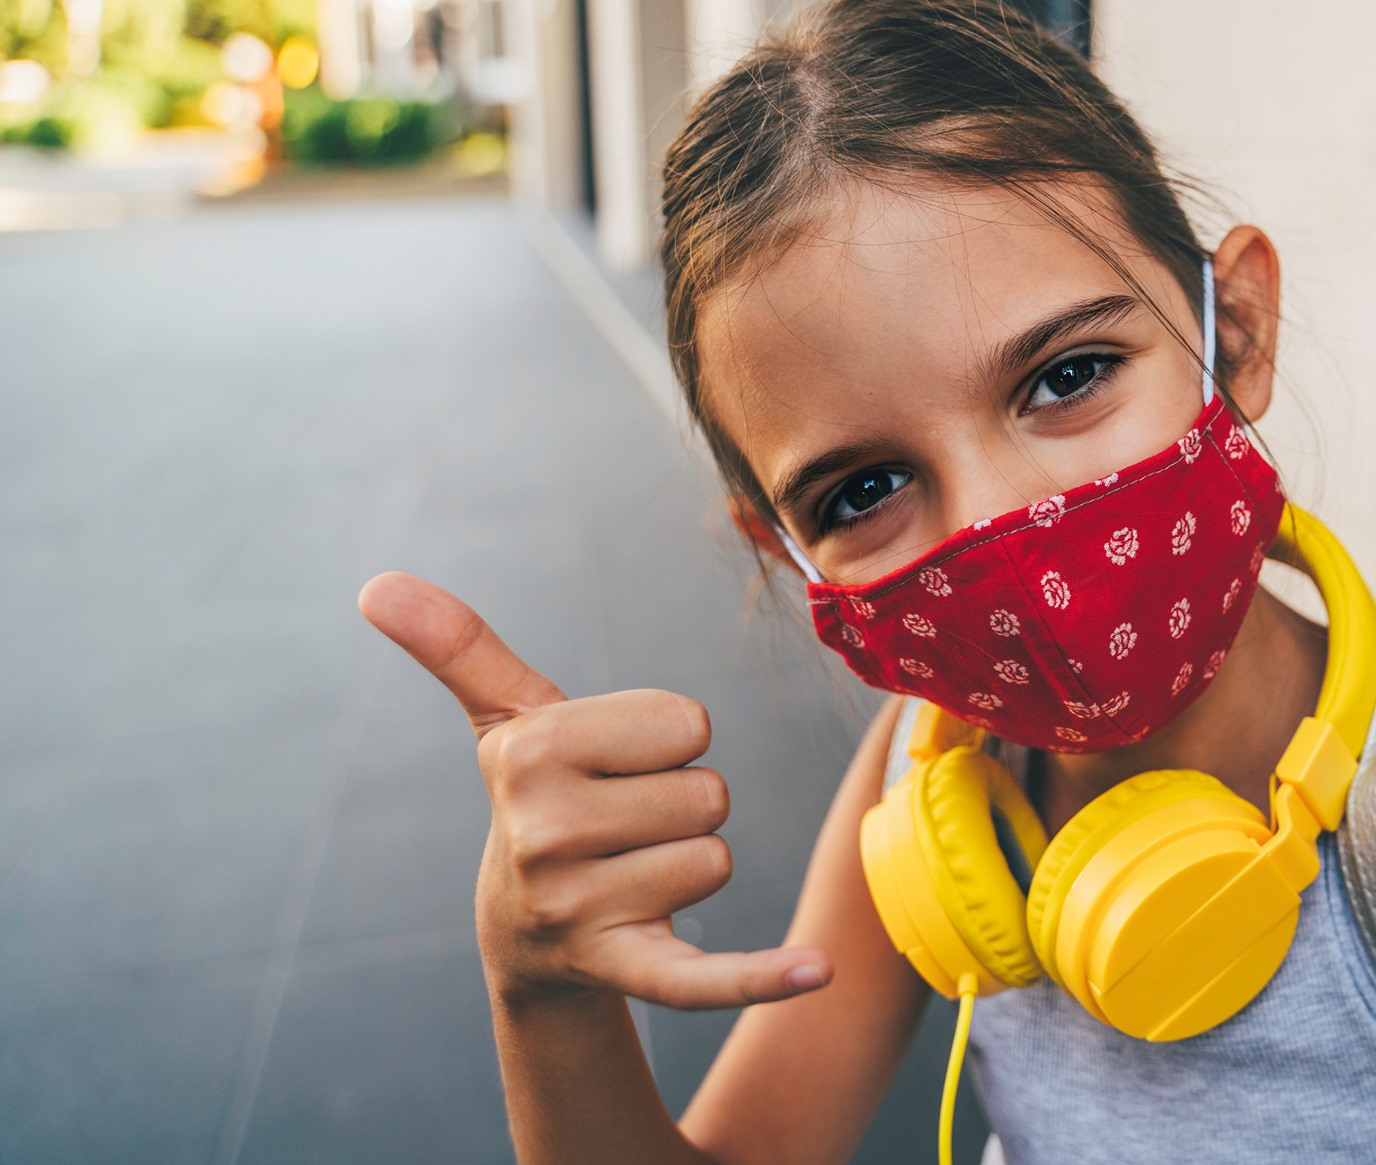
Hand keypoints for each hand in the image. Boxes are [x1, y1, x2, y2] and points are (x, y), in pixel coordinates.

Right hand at [357, 572, 832, 1010]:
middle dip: (683, 803)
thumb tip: (376, 583)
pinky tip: (817, 970)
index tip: (615, 765)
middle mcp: (545, 834)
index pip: (688, 722)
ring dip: (692, 863)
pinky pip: (706, 975)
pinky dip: (762, 975)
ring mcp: (579, 909)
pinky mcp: (623, 971)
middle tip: (625, 824)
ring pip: (717, 860)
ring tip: (631, 870)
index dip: (668, 741)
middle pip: (710, 793)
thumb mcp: (508, 720)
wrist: (522, 930)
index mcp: (530, 752)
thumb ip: (457, 645)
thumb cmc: (541, 796)